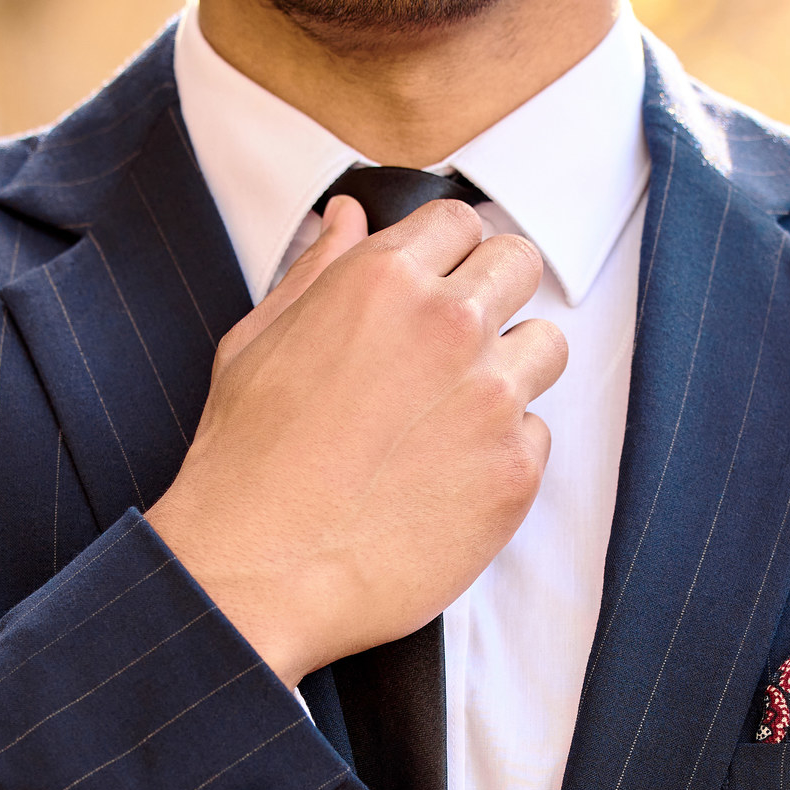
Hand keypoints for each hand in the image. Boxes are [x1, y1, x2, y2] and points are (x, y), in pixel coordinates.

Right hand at [146, 196, 562, 684]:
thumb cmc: (244, 461)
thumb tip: (348, 217)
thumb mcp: (258, 342)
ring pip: (545, 346)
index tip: (439, 282)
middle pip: (518, 264)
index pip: (459, 220)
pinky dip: (503, 450)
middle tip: (456, 341)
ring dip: (510, 368)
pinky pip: (538, 434)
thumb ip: (317, 271)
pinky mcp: (515, 471)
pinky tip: (447, 476)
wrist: (256, 572)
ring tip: (453, 413)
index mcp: (383, 281)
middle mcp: (449, 327)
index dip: (449, 251)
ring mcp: (491, 399)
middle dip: (493, 291)